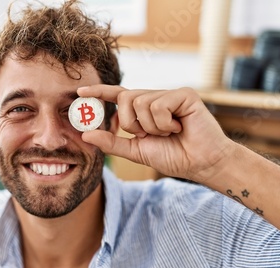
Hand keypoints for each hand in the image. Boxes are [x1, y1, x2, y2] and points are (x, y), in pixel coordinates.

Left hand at [79, 85, 234, 181]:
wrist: (200, 163)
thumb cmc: (173, 156)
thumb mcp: (136, 151)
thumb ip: (112, 143)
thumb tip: (86, 135)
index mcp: (142, 110)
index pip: (117, 96)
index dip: (99, 92)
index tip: (79, 91)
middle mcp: (153, 98)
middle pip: (125, 99)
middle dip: (130, 124)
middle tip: (148, 135)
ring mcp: (168, 94)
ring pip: (140, 103)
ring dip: (151, 127)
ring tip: (169, 132)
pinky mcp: (183, 94)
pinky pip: (158, 105)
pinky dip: (164, 123)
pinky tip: (179, 127)